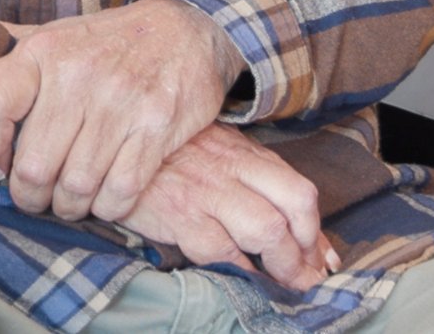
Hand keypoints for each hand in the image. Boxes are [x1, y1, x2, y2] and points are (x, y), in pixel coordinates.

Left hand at [0, 0, 241, 220]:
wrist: (185, 29)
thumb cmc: (107, 42)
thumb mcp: (55, 33)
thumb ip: (12, 50)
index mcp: (44, 52)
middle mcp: (78, 76)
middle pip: (35, 165)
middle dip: (30, 196)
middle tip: (34, 198)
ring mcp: (119, 103)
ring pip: (76, 186)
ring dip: (69, 207)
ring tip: (67, 203)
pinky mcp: (156, 127)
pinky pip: (120, 191)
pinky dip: (108, 208)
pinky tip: (102, 200)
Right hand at [117, 124, 334, 290]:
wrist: (111, 149)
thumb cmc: (167, 155)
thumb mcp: (214, 151)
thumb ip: (253, 180)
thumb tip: (297, 226)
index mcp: (243, 152)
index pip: (299, 189)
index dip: (317, 230)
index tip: (322, 258)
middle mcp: (231, 167)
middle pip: (295, 205)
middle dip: (308, 247)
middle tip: (308, 275)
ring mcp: (206, 191)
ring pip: (266, 229)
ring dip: (284, 265)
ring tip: (286, 284)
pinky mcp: (179, 214)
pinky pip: (222, 251)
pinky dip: (241, 271)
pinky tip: (245, 280)